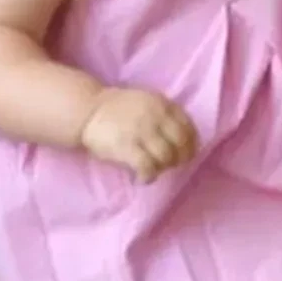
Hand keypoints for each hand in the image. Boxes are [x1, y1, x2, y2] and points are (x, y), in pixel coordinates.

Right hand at [79, 88, 197, 180]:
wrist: (89, 111)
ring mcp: (141, 132)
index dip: (192, 144)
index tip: (188, 153)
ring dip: (164, 168)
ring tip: (155, 170)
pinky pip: (147, 167)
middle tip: (172, 165)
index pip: (189, 128)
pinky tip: (144, 178)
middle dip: (181, 158)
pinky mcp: (126, 147)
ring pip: (166, 157)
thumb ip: (166, 115)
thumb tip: (185, 139)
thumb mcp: (149, 101)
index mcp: (164, 105)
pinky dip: (149, 176)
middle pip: (181, 144)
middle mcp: (156, 117)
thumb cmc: (120, 109)